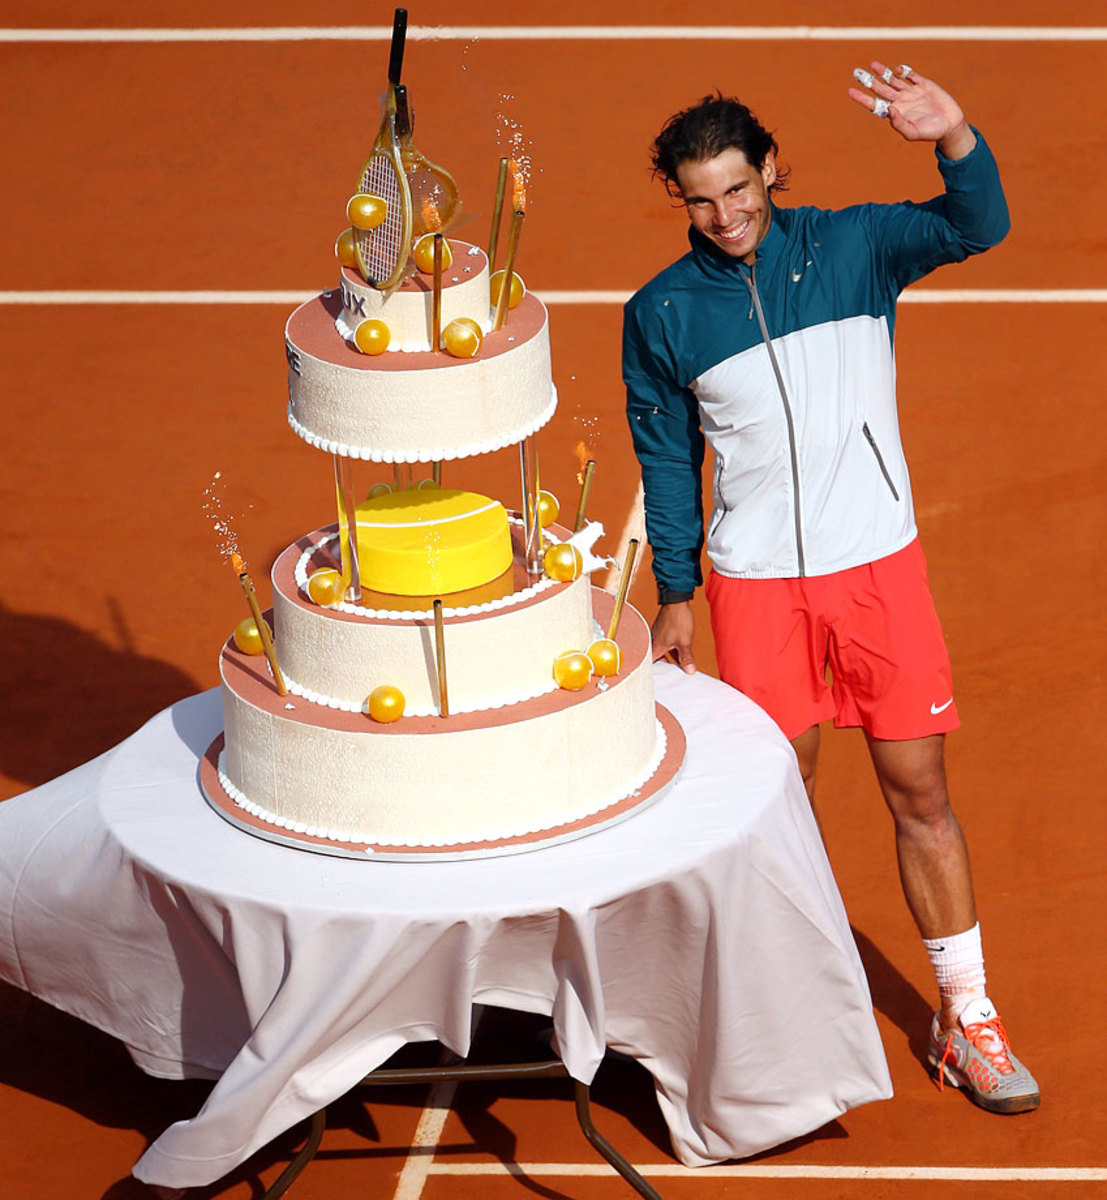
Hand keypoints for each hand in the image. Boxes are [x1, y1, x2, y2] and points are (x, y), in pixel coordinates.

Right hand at [651, 601, 696, 673]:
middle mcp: (653, 641)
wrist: (677, 601)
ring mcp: (657, 635)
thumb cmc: (678, 619)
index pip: (650, 664)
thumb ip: (686, 657)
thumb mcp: (685, 642)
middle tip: (671, 674)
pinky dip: (669, 650)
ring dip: (668, 658)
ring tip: (677, 664)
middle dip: (663, 667)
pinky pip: (663, 644)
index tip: (660, 679)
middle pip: (655, 659)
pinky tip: (678, 652)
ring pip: (660, 651)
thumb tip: (689, 670)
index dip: (654, 673)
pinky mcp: (661, 630)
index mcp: (656, 646)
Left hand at [848, 62, 975, 158]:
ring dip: (882, 72)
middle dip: (868, 81)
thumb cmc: (930, 132)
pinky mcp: (924, 84)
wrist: (949, 125)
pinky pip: (910, 75)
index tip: (850, 91)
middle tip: (856, 72)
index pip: (874, 104)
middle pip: (880, 88)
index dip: (862, 98)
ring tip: (872, 64)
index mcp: (894, 113)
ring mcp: (911, 92)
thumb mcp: (913, 132)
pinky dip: (903, 71)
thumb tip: (890, 110)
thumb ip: (899, 124)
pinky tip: (897, 69)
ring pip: (893, 79)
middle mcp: (900, 101)